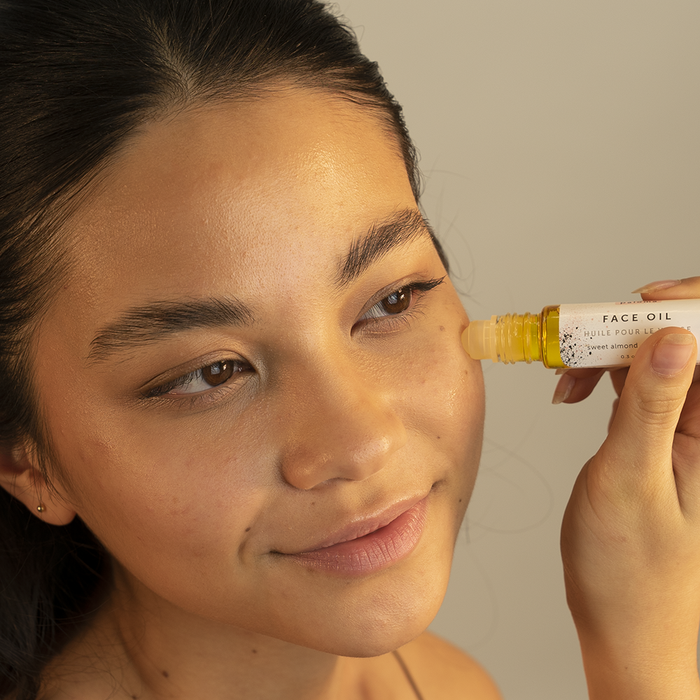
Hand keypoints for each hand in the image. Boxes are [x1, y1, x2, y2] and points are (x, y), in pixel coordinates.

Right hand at [558, 277, 699, 698]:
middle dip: (627, 326)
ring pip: (652, 352)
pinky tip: (573, 389)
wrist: (623, 621)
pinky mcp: (655, 429)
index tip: (633, 305)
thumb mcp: (632, 483)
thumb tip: (672, 338)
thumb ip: (653, 408)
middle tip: (575, 344)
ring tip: (566, 376)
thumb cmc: (631, 571)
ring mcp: (682, 424)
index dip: (685, 308)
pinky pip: (633, 377)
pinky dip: (598, 372)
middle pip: (681, 338)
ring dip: (605, 349)